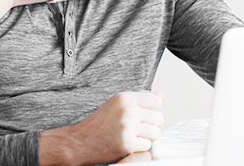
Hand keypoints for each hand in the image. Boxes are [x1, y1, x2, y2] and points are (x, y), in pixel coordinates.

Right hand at [40, 91, 163, 165]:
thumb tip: (162, 95)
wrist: (81, 141)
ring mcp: (128, 127)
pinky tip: (128, 143)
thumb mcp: (117, 104)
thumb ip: (140, 99)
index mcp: (125, 98)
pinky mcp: (128, 144)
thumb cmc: (99, 123)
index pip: (156, 101)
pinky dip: (140, 147)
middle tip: (137, 128)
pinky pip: (147, 146)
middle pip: (159, 118)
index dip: (152, 110)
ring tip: (133, 135)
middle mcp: (128, 110)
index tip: (144, 114)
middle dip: (151, 125)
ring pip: (155, 133)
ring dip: (147, 137)